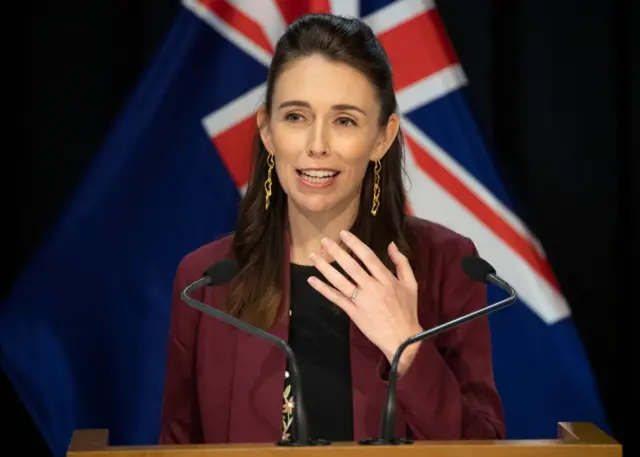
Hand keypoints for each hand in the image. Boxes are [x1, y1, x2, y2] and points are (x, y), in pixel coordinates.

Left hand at [307, 230, 422, 371]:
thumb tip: (392, 244)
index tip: (343, 234)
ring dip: (325, 268)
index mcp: (386, 279)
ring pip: (340, 281)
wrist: (403, 339)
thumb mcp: (411, 284)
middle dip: (336, 252)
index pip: (367, 257)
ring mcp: (361, 301)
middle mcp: (372, 288)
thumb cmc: (407, 310)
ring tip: (314, 256)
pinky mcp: (354, 313)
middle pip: (351, 266)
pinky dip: (323, 289)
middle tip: (324, 241)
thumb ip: (402, 263)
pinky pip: (336, 299)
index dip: (354, 244)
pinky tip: (312, 280)